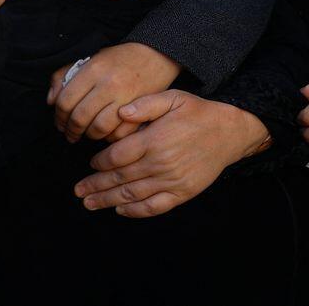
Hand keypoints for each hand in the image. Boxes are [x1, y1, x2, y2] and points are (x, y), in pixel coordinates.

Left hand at [47, 42, 179, 142]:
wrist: (156, 55)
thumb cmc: (119, 59)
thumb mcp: (91, 60)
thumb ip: (65, 76)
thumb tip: (50, 100)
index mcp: (93, 69)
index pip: (65, 100)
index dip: (59, 116)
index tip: (59, 122)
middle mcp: (108, 83)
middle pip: (80, 117)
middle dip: (71, 131)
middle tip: (70, 135)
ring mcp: (125, 97)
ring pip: (98, 128)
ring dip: (89, 136)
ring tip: (88, 134)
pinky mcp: (140, 109)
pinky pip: (119, 132)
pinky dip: (110, 138)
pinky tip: (106, 134)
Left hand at [73, 90, 267, 217]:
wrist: (229, 132)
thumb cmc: (198, 112)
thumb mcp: (173, 97)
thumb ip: (145, 104)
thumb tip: (120, 111)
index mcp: (155, 139)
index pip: (117, 155)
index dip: (100, 162)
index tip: (90, 163)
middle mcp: (161, 163)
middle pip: (120, 178)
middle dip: (96, 185)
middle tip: (78, 191)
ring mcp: (172, 180)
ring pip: (133, 195)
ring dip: (108, 200)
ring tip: (90, 204)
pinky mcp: (182, 193)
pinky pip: (154, 206)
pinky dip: (135, 211)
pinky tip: (120, 210)